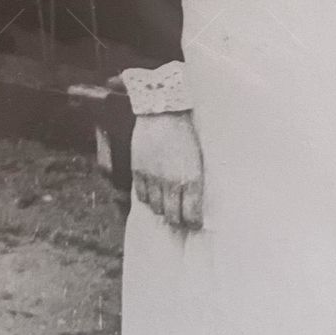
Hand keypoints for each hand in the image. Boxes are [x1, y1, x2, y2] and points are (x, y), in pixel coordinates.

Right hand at [131, 111, 203, 229]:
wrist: (163, 111)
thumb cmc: (186, 131)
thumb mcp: (197, 156)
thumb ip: (193, 178)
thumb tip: (193, 199)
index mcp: (192, 178)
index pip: (192, 215)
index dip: (193, 223)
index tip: (194, 223)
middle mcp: (172, 182)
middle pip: (173, 217)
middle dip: (178, 220)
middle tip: (179, 218)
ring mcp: (154, 178)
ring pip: (156, 209)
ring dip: (162, 208)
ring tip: (166, 203)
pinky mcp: (139, 172)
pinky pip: (142, 196)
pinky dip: (147, 198)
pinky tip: (152, 192)